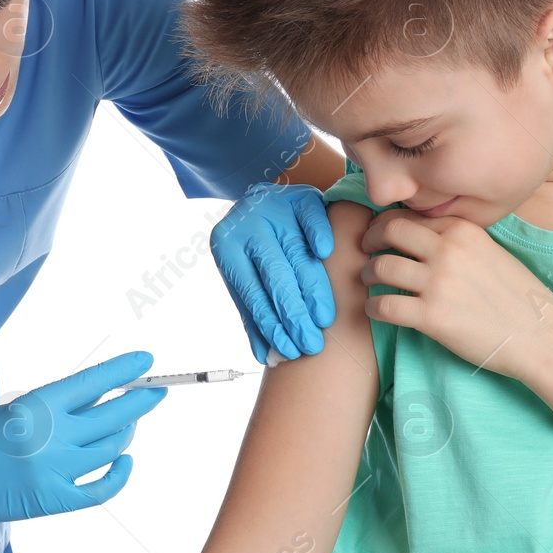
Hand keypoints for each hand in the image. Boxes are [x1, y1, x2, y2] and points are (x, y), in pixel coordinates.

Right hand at [0, 350, 167, 552]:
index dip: (124, 370)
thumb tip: (107, 396)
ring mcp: (56, 472)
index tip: (146, 361)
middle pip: (113, 416)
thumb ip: (60, 406)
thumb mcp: (18, 407)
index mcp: (37, 408)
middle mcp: (51, 439)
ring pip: (112, 448)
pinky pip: (103, 489)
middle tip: (155, 391)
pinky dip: (120, 473)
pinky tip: (124, 460)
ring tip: (128, 423)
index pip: (94, 383)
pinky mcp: (55, 500)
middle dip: (140, 401)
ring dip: (127, 433)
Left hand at [211, 182, 335, 363]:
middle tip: (311, 344)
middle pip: (275, 274)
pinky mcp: (301, 196)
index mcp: (226, 246)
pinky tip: (326, 253)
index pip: (251, 291)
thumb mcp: (245, 278)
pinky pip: (311, 217)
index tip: (289, 350)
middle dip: (294, 314)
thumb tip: (265, 356)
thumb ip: (254, 313)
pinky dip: (318, 234)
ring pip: (297, 252)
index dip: (271, 323)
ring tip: (324, 320)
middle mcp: (247, 224)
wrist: (262, 204)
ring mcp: (274, 207)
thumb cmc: (253, 251)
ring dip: (312, 289)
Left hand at [358, 209, 552, 381]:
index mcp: (463, 230)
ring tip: (368, 282)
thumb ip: (458, 240)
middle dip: (370, 239)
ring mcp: (438, 282)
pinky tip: (376, 310)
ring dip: (367, 274)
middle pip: (389, 230)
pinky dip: (372, 307)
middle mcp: (448, 250)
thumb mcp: (490, 252)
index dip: (388, 223)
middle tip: (366, 252)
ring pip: (380, 267)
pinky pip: (384, 305)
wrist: (540, 334)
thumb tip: (423, 238)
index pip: (410, 215)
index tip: (381, 234)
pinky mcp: (432, 316)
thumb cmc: (518, 297)